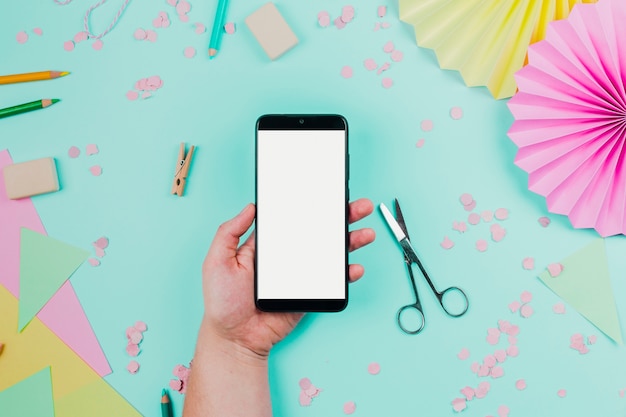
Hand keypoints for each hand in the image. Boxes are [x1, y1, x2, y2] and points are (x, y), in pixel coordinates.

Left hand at [201, 199, 375, 357]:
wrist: (235, 339)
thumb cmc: (222, 302)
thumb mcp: (217, 261)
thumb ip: (230, 232)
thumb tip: (251, 206)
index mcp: (267, 244)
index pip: (294, 218)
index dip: (311, 204)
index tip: (327, 192)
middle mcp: (288, 255)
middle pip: (319, 232)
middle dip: (341, 218)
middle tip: (359, 207)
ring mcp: (301, 274)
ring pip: (331, 254)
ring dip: (351, 241)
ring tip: (366, 233)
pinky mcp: (309, 293)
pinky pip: (332, 281)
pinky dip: (346, 274)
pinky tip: (354, 267)